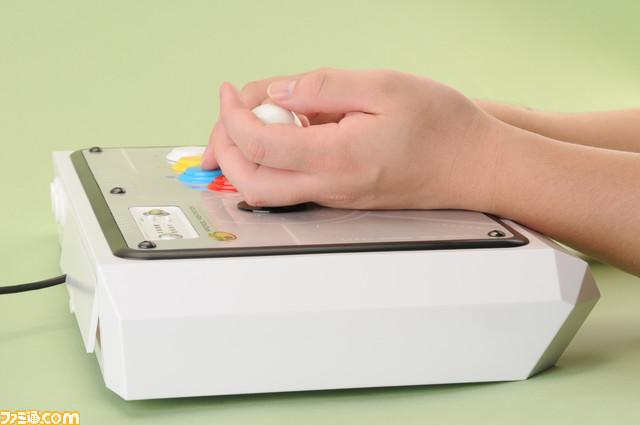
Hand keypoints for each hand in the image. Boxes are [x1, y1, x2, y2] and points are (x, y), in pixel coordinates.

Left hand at [204, 69, 501, 210]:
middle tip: (229, 113)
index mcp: (338, 157)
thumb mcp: (383, 86)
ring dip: (245, 159)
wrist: (473, 165)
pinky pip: (292, 186)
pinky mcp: (341, 198)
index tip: (230, 92)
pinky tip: (290, 132)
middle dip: (224, 148)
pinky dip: (273, 162)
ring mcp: (335, 197)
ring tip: (256, 119)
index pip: (259, 145)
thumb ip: (323, 87)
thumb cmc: (441, 127)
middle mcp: (331, 186)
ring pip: (267, 191)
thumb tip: (278, 93)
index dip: (233, 116)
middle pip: (251, 182)